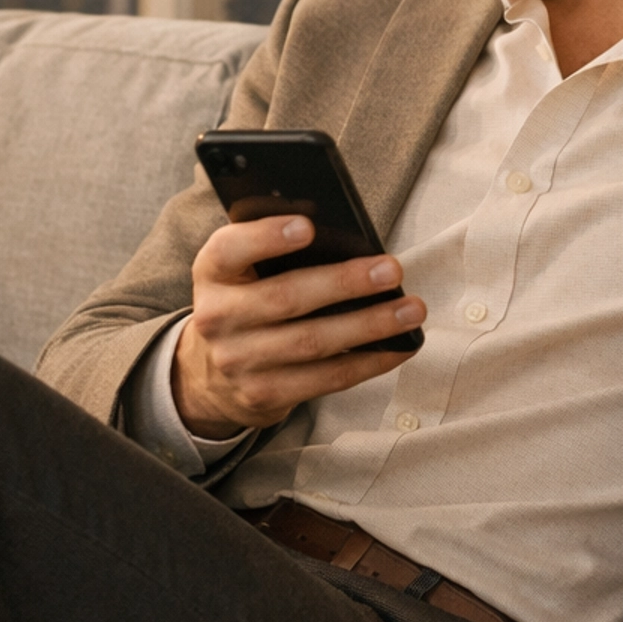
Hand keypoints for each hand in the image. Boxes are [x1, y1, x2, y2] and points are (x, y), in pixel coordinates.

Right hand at [175, 214, 425, 439]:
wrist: (211, 375)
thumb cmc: (246, 303)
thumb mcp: (242, 270)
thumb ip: (274, 251)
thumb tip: (348, 239)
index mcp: (213, 273)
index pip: (229, 250)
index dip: (266, 237)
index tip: (307, 226)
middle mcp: (217, 318)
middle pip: (285, 298)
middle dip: (343, 283)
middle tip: (390, 270)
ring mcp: (239, 361)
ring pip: (312, 342)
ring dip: (369, 326)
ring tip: (410, 310)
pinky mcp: (264, 395)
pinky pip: (326, 378)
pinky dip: (369, 362)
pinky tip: (398, 347)